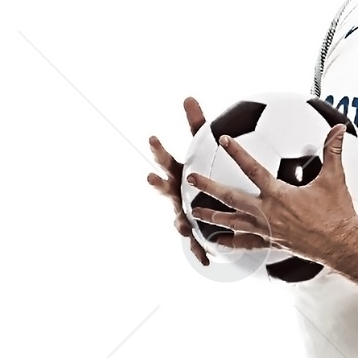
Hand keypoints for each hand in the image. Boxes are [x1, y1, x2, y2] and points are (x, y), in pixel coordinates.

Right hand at [145, 96, 269, 263]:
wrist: (205, 202)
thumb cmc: (202, 171)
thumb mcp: (202, 149)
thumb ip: (197, 125)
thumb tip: (189, 96)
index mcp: (178, 174)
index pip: (165, 159)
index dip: (158, 149)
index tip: (154, 137)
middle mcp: (175, 194)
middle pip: (164, 189)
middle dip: (158, 184)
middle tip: (151, 177)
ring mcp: (182, 213)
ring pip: (178, 218)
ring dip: (179, 223)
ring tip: (182, 227)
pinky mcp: (193, 231)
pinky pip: (196, 243)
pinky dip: (200, 251)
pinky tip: (206, 260)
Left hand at [190, 123, 357, 267]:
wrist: (342, 245)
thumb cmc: (337, 214)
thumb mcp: (334, 179)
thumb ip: (333, 151)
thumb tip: (338, 128)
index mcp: (279, 196)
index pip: (253, 170)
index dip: (237, 153)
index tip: (224, 140)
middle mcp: (268, 214)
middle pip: (231, 197)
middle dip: (209, 186)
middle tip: (191, 178)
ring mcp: (268, 230)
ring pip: (233, 222)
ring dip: (212, 216)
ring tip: (194, 212)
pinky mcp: (272, 243)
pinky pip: (247, 244)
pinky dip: (231, 243)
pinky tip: (218, 243)